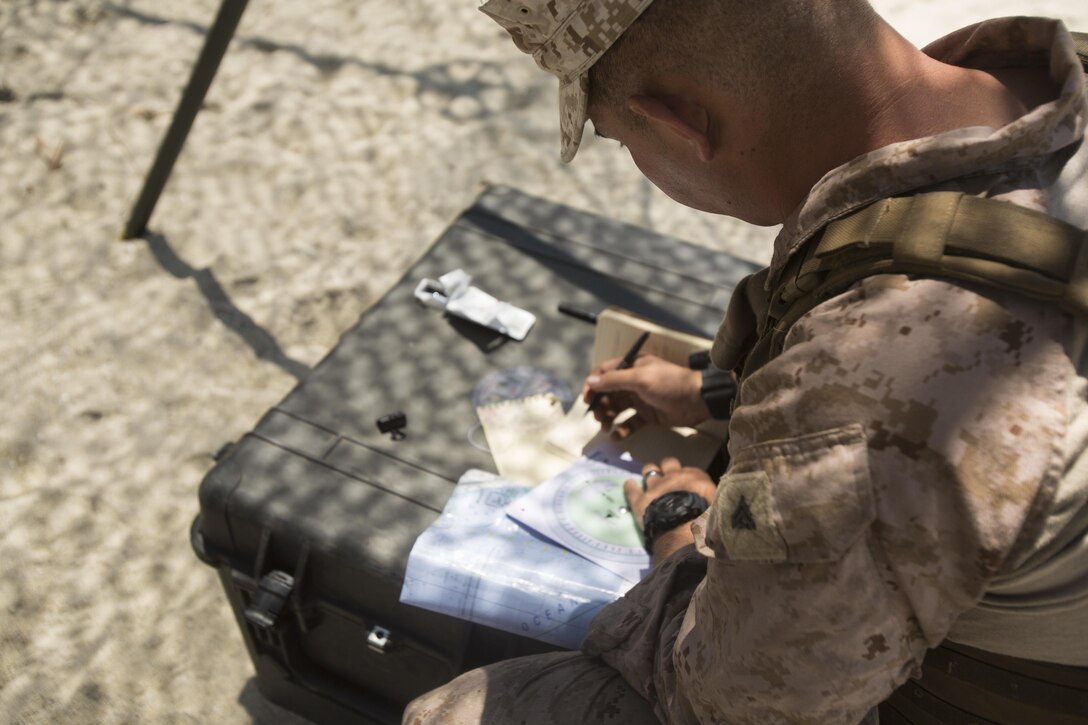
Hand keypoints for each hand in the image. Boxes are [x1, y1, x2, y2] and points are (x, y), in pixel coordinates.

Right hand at [582, 354, 708, 437]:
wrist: (697, 401)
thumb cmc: (669, 383)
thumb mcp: (640, 378)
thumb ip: (614, 380)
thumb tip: (590, 382)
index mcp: (632, 366)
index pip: (605, 373)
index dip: (593, 385)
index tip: (587, 400)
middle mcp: (633, 381)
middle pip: (608, 393)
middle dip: (600, 405)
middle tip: (598, 417)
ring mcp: (640, 399)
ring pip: (617, 408)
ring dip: (608, 417)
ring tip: (605, 427)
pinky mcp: (648, 415)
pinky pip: (630, 422)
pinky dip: (621, 430)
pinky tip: (615, 437)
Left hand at [624, 457, 716, 560]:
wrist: (684, 530)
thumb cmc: (706, 521)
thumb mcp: (718, 507)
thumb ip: (714, 499)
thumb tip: (716, 501)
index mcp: (696, 479)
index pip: (691, 471)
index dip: (688, 477)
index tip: (688, 484)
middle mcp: (675, 477)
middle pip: (669, 463)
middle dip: (667, 468)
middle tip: (667, 476)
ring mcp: (655, 487)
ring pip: (649, 470)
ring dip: (650, 473)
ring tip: (649, 478)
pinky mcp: (640, 500)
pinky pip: (631, 488)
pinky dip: (630, 487)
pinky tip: (629, 484)